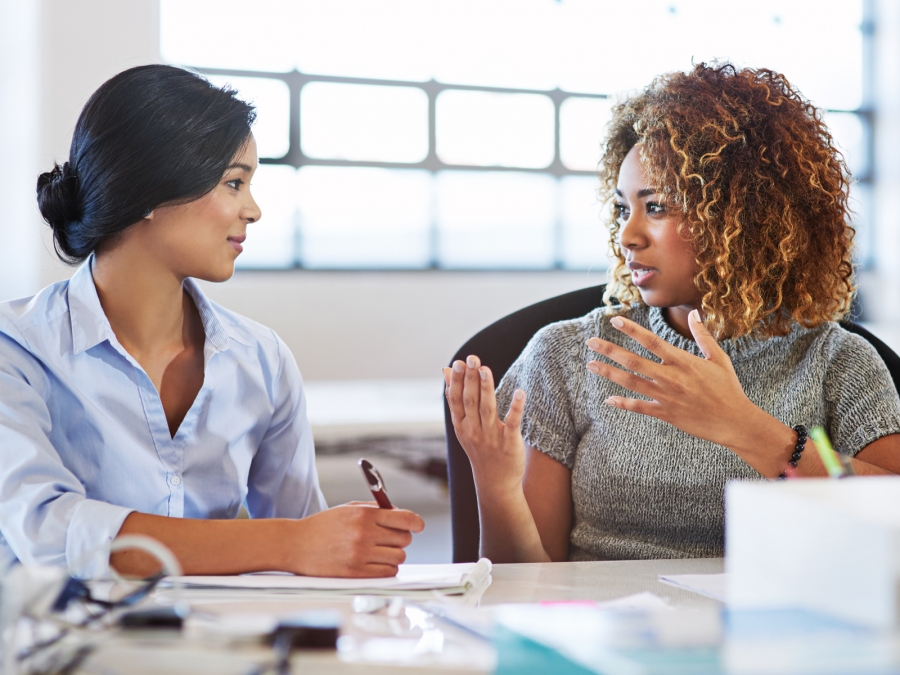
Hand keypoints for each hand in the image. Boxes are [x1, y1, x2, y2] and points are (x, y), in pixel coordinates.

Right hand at [289, 502, 424, 577]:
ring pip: (398, 557)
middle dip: (400, 538)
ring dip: (393, 555)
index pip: (405, 519)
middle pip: (404, 539)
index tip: (418, 526)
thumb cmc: (322, 526)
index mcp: (364, 515)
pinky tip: (375, 563)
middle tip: (389, 538)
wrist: (296, 544)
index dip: (416, 523)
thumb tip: (401, 515)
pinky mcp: (356, 573)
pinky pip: (387, 573)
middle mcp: (365, 534)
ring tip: (379, 551)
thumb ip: (375, 509)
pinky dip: (386, 568)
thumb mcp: (348, 509)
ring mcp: (360, 555)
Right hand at [443, 356, 526, 494]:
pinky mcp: (509, 443)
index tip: (457, 363)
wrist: (495, 482)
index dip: (455, 381)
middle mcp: (473, 430)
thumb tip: (444, 370)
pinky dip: (515, 408)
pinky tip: (520, 392)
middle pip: (470, 401)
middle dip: (470, 379)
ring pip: (487, 409)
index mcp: (461, 425)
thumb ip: (455, 397)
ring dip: (486, 388)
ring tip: (485, 369)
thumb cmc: (479, 447)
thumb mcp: (463, 425)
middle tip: (471, 358)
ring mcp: (491, 437)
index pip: (456, 400)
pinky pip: (512, 423)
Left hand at [585, 309, 759, 449]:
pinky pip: (640, 407)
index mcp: (683, 362)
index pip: (652, 341)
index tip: (614, 321)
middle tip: (591, 342)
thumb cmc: (728, 388)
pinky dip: (623, 404)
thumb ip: (703, 336)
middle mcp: (671, 378)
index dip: (632, 331)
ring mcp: (666, 396)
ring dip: (609, 373)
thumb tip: (694, 313)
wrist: (735, 421)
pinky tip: (608, 400)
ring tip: (591, 365)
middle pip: (634, 361)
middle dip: (610, 350)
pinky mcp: (666, 413)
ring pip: (631, 383)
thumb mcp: (719, 359)